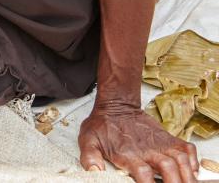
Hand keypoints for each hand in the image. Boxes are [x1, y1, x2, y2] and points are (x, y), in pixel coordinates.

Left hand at [79, 104, 197, 181]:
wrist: (116, 105)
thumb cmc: (103, 124)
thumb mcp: (88, 140)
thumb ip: (89, 157)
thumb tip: (94, 171)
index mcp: (128, 153)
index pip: (143, 174)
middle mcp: (147, 149)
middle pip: (168, 168)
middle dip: (174, 182)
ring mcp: (159, 143)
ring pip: (181, 160)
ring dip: (187, 175)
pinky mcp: (167, 138)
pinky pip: (187, 149)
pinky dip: (193, 161)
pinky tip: (191, 171)